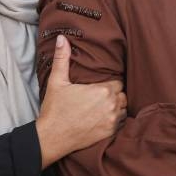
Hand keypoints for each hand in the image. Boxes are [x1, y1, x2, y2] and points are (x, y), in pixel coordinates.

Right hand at [36, 35, 126, 167]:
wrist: (52, 137)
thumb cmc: (55, 109)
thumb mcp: (57, 81)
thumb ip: (62, 58)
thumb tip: (62, 38)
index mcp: (102, 91)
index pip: (118, 82)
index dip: (111, 83)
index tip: (102, 84)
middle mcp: (111, 105)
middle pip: (122, 95)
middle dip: (114, 94)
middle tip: (102, 95)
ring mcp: (112, 120)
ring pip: (123, 108)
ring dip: (117, 106)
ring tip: (104, 106)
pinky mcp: (110, 133)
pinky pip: (121, 123)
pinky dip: (116, 119)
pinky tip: (105, 118)